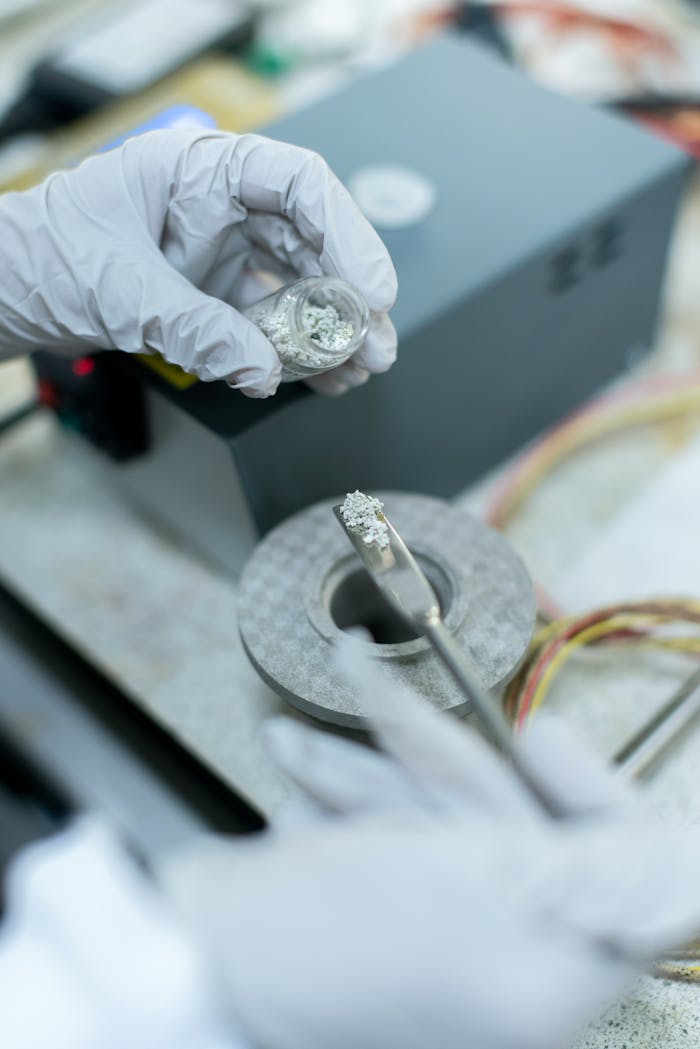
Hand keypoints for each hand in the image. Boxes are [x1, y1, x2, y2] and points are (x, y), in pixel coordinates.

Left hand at [0, 130, 396, 397]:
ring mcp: (217, 254)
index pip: (297, 184)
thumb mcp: (123, 289)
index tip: (369, 286)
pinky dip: (292, 351)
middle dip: (348, 295)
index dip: (345, 232)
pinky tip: (315, 376)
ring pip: (294, 286)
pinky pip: (265, 323)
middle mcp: (217, 208)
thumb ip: (197, 330)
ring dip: (329, 331)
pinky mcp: (209, 297)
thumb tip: (261, 368)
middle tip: (373, 343)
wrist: (2, 296)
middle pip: (309, 241)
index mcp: (198, 170)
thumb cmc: (40, 258)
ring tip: (355, 369)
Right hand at [159, 640, 699, 1048]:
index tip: (537, 733)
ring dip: (381, 764)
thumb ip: (592, 874)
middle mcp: (515, 962)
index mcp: (552, 975)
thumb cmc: (325, 929)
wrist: (192, 960)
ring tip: (316, 724)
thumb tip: (687, 864)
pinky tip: (304, 766)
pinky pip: (404, 830)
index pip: (624, 872)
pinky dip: (359, 793)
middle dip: (439, 759)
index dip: (589, 792)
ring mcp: (454, 937)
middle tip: (371, 695)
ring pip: (449, 814)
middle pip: (519, 823)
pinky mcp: (399, 910)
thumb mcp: (469, 884)